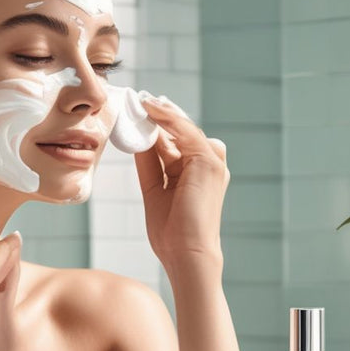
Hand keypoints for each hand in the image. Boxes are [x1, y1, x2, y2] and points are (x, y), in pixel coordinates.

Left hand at [133, 96, 229, 270]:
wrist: (186, 253)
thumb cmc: (171, 232)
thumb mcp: (154, 188)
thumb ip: (150, 162)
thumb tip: (139, 137)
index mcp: (196, 172)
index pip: (175, 141)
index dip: (156, 125)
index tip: (137, 110)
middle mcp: (207, 164)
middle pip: (180, 131)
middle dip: (159, 114)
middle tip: (138, 97)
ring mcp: (212, 161)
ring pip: (183, 128)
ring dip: (162, 112)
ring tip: (141, 100)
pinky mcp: (208, 160)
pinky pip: (184, 131)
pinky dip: (167, 118)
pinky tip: (150, 109)